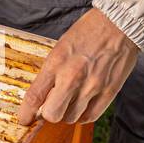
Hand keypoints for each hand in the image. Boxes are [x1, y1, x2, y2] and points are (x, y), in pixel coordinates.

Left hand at [17, 7, 138, 125]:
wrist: (119, 24)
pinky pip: (90, 116)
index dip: (26, 113)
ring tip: (72, 100)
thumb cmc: (89, 31)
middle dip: (49, 114)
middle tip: (52, 106)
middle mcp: (73, 77)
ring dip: (68, 113)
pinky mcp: (109, 91)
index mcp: (56, 62)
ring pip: (71, 118)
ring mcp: (92, 86)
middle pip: (52, 114)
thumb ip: (51, 72)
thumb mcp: (61, 47)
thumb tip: (43, 95)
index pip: (35, 96)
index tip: (24, 118)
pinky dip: (84, 115)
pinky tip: (83, 105)